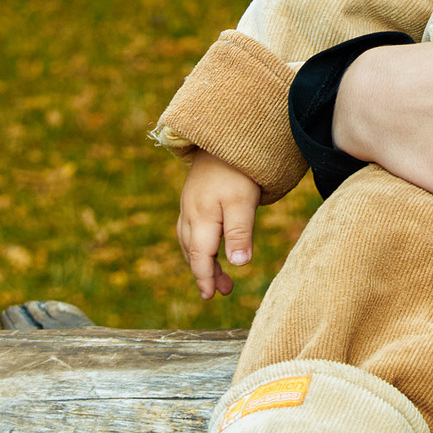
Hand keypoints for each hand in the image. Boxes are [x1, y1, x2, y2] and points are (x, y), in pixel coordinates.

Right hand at [176, 150, 262, 299]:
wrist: (224, 136)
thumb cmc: (237, 171)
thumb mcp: (243, 202)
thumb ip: (240, 233)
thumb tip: (238, 264)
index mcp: (200, 217)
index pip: (199, 255)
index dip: (204, 277)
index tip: (211, 296)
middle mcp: (190, 213)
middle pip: (192, 251)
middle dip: (204, 273)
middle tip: (221, 292)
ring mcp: (189, 204)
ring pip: (189, 241)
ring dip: (202, 261)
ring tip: (220, 278)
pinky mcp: (194, 198)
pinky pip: (191, 229)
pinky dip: (199, 244)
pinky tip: (210, 248)